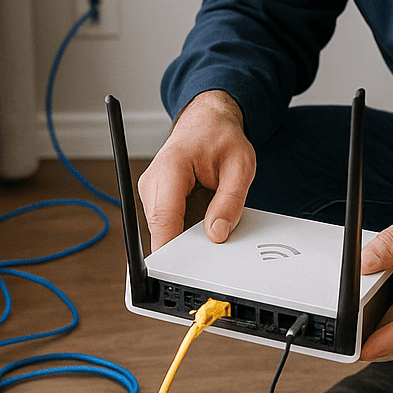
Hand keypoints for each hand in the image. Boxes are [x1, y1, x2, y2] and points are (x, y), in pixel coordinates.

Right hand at [136, 90, 255, 250]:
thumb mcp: (240, 165)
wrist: (208, 121)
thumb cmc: (221, 136)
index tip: (180, 271)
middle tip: (214, 250)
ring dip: (189, 235)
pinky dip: (188, 228)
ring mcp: (152, 193)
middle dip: (186, 246)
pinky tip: (206, 219)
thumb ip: (230, 200)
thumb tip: (217, 234)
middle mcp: (153, 182)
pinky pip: (171, 225)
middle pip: (163, 229)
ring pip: (166, 230)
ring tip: (214, 222)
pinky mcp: (157, 201)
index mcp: (170, 168)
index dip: (170, 249)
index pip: (163, 218)